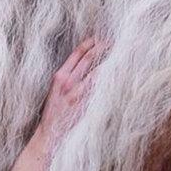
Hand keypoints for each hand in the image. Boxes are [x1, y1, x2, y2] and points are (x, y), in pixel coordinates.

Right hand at [33, 36, 107, 152]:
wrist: (50, 133)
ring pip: (97, 71)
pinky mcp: (86, 103)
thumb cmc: (53, 112)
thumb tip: (85, 67)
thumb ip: (68, 78)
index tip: (98, 38)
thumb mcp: (55, 90)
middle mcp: (68, 81)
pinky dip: (109, 79)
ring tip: (119, 54)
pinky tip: (117, 74)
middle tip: (113, 42)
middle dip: (102, 47)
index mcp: (60, 76)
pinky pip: (100, 88)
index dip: (89, 43)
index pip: (77, 53)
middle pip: (89, 58)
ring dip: (109, 61)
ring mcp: (78, 92)